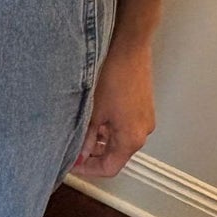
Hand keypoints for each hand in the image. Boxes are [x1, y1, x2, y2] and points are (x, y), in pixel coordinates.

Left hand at [72, 37, 155, 178]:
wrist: (129, 47)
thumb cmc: (113, 76)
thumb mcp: (93, 111)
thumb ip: (87, 137)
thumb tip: (81, 154)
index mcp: (131, 138)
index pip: (109, 168)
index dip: (88, 169)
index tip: (71, 164)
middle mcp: (142, 132)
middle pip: (116, 155)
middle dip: (93, 154)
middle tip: (73, 148)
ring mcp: (144, 119)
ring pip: (119, 140)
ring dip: (100, 139)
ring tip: (81, 129)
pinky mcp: (143, 107)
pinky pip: (125, 126)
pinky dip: (109, 127)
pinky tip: (95, 116)